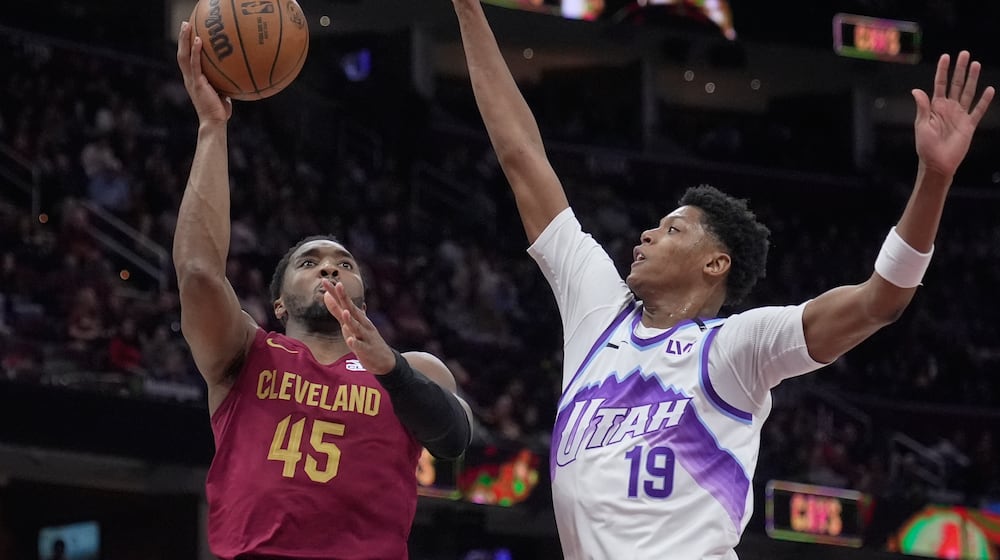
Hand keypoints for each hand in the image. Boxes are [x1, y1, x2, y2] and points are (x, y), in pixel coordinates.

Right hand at [176, 21, 232, 124]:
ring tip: (187, 25)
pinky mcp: (197, 82)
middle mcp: (189, 78)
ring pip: (184, 55)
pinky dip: (195, 51)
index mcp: (193, 80)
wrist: (214, 122)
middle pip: (182, 54)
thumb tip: (236, 76)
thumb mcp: (222, 94)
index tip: (190, 34)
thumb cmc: (220, 111)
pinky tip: (198, 40)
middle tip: (185, 24)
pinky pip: (195, 63)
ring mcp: (191, 80)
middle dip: (182, 38)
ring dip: (184, 39)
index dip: (186, 47)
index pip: (187, 60)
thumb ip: (224, 84)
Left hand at [322, 279, 395, 374]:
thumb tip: (327, 296)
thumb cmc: (365, 339)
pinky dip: (355, 343)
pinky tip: (350, 340)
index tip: (325, 280)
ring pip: (357, 327)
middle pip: (351, 309)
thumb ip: (338, 310)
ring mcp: (365, 337)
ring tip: (345, 312)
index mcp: (358, 317)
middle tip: (338, 284)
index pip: (344, 302)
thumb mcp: (350, 324)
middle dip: (344, 298)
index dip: (335, 292)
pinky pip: (360, 347)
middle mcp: (362, 324)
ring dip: (351, 320)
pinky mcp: (367, 350)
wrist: (385, 360)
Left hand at [912, 51, 994, 176]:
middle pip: (956, 84)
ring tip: (976, 64)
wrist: (938, 163)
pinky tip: (989, 89)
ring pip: (968, 93)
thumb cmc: (925, 146)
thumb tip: (916, 90)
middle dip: (960, 69)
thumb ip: (922, 107)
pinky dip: (984, 101)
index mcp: (935, 107)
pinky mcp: (969, 125)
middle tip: (965, 54)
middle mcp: (949, 108)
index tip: (946, 56)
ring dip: (972, 79)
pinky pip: (978, 110)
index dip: (943, 71)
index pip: (940, 84)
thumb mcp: (922, 125)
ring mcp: (960, 115)